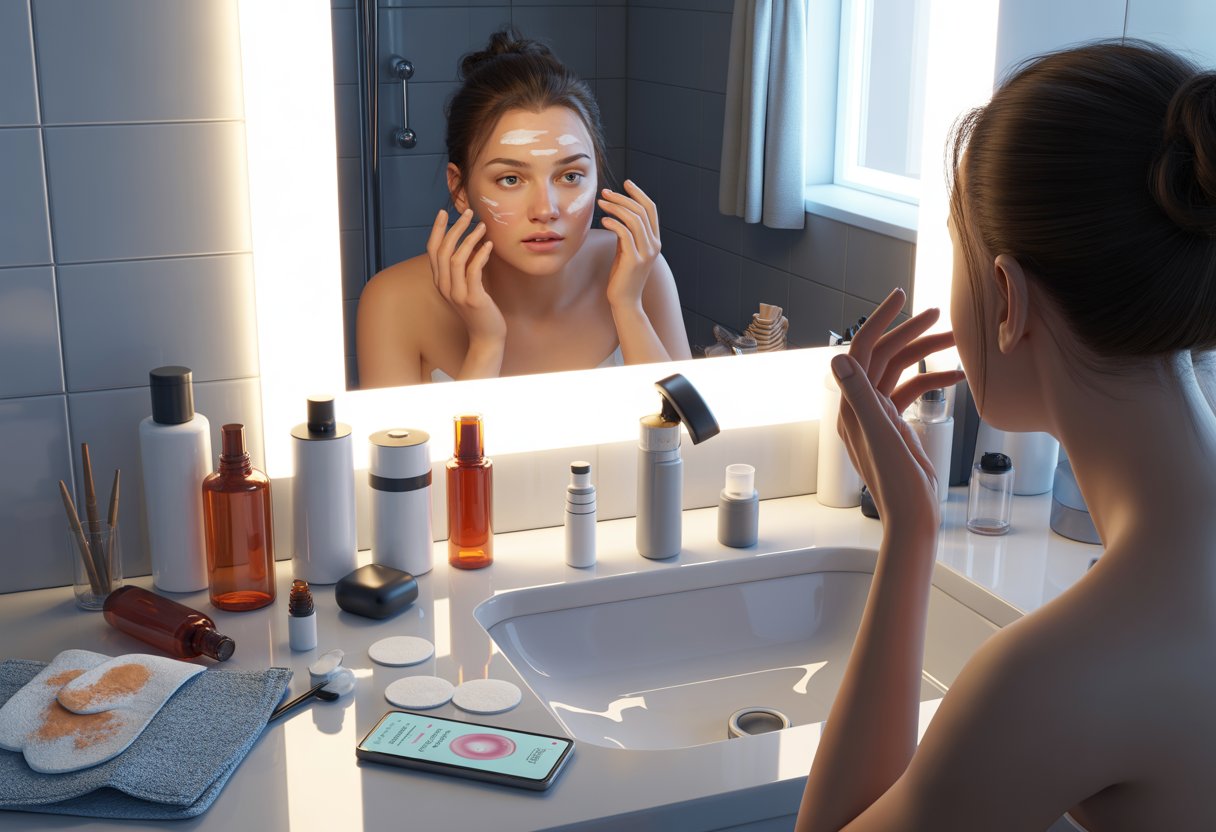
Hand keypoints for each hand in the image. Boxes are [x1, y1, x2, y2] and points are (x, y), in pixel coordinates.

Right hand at [426, 208, 504, 346]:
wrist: (486, 336)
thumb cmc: (479, 309)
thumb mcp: (466, 286)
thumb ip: (463, 268)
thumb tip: (472, 243)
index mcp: (440, 281)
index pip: (432, 250)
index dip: (437, 229)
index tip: (444, 212)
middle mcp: (444, 287)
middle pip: (443, 250)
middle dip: (455, 228)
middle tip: (468, 213)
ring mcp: (457, 294)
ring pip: (457, 258)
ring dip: (470, 238)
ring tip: (483, 227)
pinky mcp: (473, 299)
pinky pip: (473, 271)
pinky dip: (481, 255)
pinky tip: (489, 245)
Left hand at [598, 180, 660, 309]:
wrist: (625, 301)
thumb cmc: (622, 276)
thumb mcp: (626, 251)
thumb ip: (627, 234)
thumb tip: (618, 216)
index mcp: (654, 240)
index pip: (650, 209)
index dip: (639, 194)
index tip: (625, 183)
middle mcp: (654, 245)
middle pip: (641, 211)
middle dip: (622, 198)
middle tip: (605, 192)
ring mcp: (646, 253)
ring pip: (634, 220)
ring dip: (616, 208)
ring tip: (601, 202)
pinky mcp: (635, 260)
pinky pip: (625, 234)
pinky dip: (614, 223)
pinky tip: (603, 220)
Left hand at [831, 289, 965, 531]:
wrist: (913, 518)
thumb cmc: (898, 485)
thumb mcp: (881, 436)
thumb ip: (860, 396)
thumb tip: (838, 359)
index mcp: (852, 406)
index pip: (862, 351)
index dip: (880, 321)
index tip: (901, 296)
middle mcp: (860, 407)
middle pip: (883, 357)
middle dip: (909, 333)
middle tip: (938, 313)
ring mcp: (877, 417)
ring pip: (900, 372)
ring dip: (925, 354)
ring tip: (955, 339)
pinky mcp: (894, 427)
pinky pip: (910, 393)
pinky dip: (932, 380)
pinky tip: (957, 377)